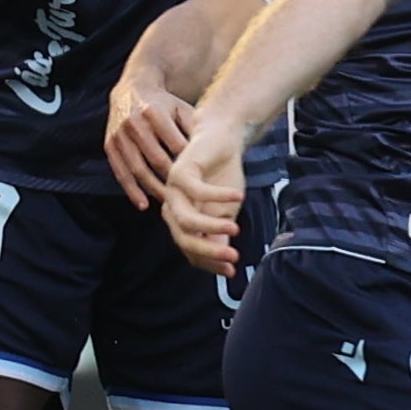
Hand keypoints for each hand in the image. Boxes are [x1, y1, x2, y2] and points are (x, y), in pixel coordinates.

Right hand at [106, 81, 197, 209]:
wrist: (132, 89)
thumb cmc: (166, 105)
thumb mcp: (182, 109)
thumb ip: (195, 130)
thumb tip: (211, 156)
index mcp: (156, 113)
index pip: (175, 145)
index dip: (188, 165)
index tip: (200, 182)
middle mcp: (135, 123)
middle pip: (156, 159)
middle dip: (172, 180)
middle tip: (188, 199)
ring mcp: (120, 135)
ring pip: (137, 169)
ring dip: (152, 189)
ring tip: (168, 205)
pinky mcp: (109, 144)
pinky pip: (120, 172)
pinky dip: (131, 190)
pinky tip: (143, 205)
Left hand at [164, 118, 249, 273]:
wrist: (222, 138)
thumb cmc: (223, 175)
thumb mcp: (225, 210)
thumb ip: (220, 232)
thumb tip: (223, 259)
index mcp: (180, 220)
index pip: (190, 250)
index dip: (209, 262)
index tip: (232, 271)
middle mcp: (171, 208)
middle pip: (185, 239)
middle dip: (209, 251)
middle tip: (233, 258)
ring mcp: (172, 190)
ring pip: (187, 220)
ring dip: (212, 226)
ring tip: (236, 228)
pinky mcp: (180, 171)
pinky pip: (198, 191)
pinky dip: (220, 197)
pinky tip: (239, 197)